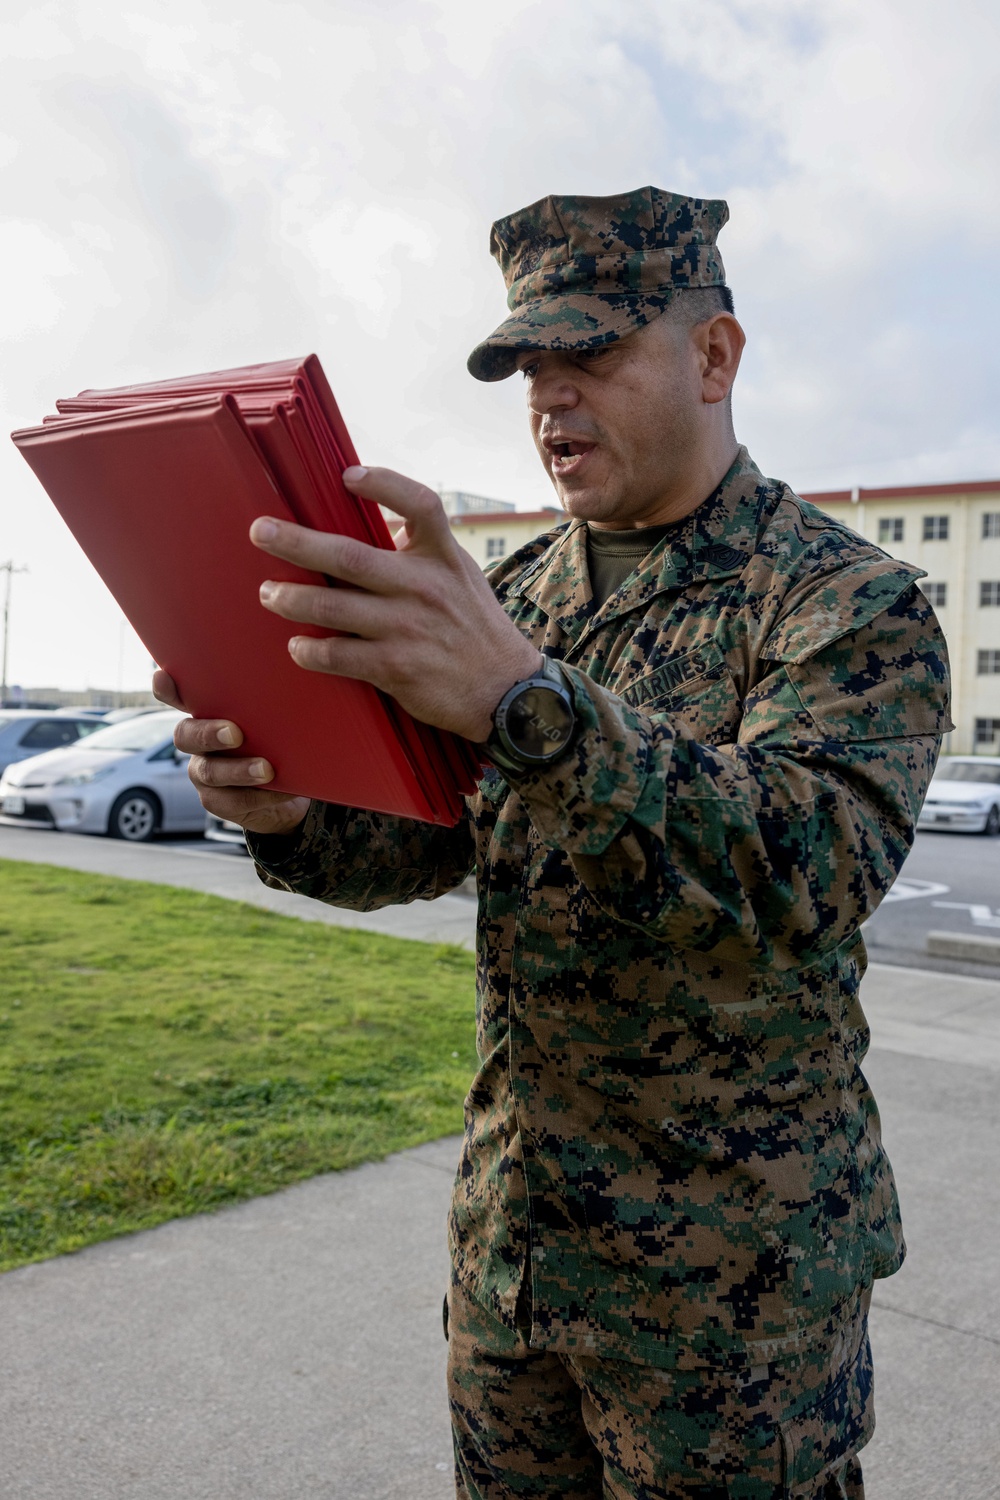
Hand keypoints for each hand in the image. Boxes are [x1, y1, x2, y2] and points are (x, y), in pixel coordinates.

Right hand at [152, 670, 310, 835]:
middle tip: (235, 734)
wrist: (289, 790)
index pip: (179, 697)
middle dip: (208, 734)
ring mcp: (205, 772)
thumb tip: (293, 675)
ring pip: (209, 772)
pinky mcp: (217, 801)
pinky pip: (232, 801)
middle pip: (185, 736)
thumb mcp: (275, 720)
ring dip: (238, 770)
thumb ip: (270, 704)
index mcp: (209, 714)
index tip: (162, 677)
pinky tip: (283, 789)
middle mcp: (199, 742)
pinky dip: (259, 796)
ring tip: (266, 770)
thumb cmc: (278, 743)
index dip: (167, 689)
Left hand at [250, 466, 541, 741]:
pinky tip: (297, 646)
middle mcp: (425, 587)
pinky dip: (311, 651)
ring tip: (268, 593)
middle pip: (350, 557)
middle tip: (259, 531)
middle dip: (297, 542)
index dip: (383, 484)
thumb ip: (421, 550)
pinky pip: (339, 656)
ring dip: (292, 598)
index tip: (346, 475)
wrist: (506, 693)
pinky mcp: (397, 669)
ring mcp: (408, 628)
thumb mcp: (460, 576)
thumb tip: (376, 525)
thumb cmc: (475, 629)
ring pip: (334, 607)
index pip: (420, 505)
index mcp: (442, 557)